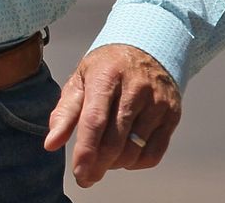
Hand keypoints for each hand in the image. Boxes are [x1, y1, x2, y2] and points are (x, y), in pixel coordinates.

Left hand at [43, 43, 181, 187]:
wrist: (147, 47)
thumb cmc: (106, 69)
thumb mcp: (80, 80)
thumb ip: (65, 112)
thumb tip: (51, 144)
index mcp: (106, 76)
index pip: (95, 120)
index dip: (86, 151)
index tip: (79, 173)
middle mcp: (135, 88)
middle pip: (115, 140)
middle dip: (98, 165)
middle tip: (86, 177)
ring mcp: (157, 102)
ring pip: (135, 149)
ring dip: (115, 164)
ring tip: (103, 160)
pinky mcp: (172, 114)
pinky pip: (154, 153)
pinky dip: (136, 163)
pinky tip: (124, 157)